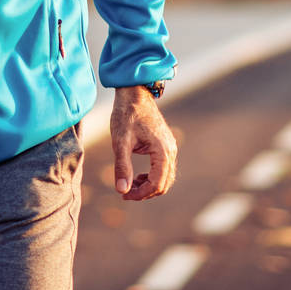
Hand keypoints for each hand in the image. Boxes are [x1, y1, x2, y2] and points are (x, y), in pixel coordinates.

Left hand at [111, 85, 176, 200]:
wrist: (134, 94)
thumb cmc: (126, 115)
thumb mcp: (120, 141)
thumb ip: (122, 166)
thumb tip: (122, 190)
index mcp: (162, 151)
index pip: (157, 183)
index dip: (141, 194)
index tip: (124, 195)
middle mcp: (170, 151)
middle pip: (164, 183)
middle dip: (145, 192)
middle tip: (124, 193)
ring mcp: (169, 148)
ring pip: (164, 177)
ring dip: (148, 185)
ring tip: (129, 186)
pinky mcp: (165, 145)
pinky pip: (163, 168)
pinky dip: (151, 176)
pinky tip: (136, 176)